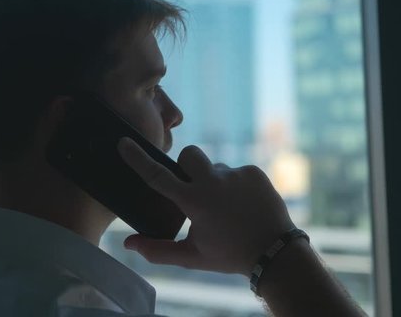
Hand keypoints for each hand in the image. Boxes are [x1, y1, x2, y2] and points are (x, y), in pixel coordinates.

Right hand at [117, 137, 294, 275]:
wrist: (275, 251)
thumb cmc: (229, 255)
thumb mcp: (192, 257)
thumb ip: (158, 250)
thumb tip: (128, 244)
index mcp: (195, 202)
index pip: (158, 176)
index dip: (138, 159)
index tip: (124, 143)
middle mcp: (214, 182)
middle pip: (188, 155)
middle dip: (185, 166)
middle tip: (193, 189)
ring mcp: (236, 174)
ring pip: (213, 167)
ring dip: (213, 182)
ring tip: (227, 208)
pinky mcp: (253, 171)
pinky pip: (235, 172)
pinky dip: (234, 186)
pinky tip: (243, 205)